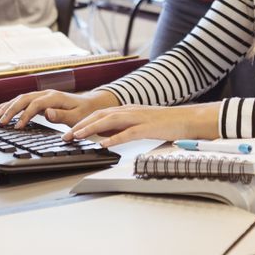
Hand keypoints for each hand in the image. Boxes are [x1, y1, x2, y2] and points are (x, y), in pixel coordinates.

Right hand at [0, 89, 119, 129]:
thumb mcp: (77, 116)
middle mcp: (47, 93)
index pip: (35, 104)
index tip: (17, 127)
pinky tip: (1, 108)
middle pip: (24, 99)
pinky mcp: (41, 99)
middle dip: (11, 110)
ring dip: (8, 106)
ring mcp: (43, 95)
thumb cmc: (84, 112)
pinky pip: (23, 100)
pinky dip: (12, 104)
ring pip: (21, 98)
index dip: (25, 115)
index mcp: (55, 97)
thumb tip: (47, 113)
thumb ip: (62, 115)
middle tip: (0, 122)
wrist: (91, 104)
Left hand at [68, 103, 219, 147]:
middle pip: (99, 115)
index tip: (68, 132)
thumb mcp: (138, 123)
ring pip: (109, 121)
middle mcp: (129, 110)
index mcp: (126, 110)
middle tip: (66, 136)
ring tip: (78, 137)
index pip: (98, 114)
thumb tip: (103, 136)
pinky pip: (127, 133)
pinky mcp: (147, 127)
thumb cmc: (165, 123)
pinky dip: (114, 138)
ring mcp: (138, 118)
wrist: (188, 119)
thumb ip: (121, 127)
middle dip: (80, 125)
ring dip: (91, 129)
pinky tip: (103, 145)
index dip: (82, 122)